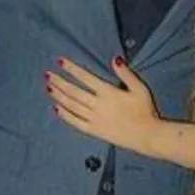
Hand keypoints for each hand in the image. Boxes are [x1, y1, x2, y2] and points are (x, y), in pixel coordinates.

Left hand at [48, 56, 162, 153]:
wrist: (147, 135)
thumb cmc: (145, 110)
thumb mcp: (139, 88)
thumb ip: (126, 74)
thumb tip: (114, 59)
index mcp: (108, 93)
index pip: (85, 77)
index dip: (72, 69)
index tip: (60, 61)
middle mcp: (98, 105)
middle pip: (74, 91)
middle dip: (60, 82)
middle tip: (47, 74)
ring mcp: (94, 119)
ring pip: (72, 106)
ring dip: (59, 96)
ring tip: (49, 88)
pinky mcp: (94, 130)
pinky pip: (76, 122)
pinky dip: (65, 115)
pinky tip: (57, 109)